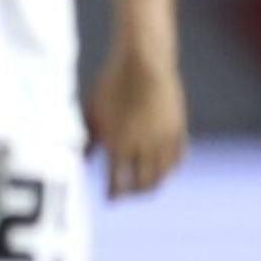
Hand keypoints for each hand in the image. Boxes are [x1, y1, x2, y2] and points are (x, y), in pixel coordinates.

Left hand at [87, 47, 187, 198]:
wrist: (143, 61)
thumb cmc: (112, 84)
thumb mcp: (93, 111)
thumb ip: (89, 139)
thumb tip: (81, 159)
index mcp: (118, 144)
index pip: (116, 182)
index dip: (113, 194)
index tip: (110, 199)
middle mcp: (142, 146)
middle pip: (142, 184)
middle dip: (133, 193)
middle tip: (127, 193)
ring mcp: (163, 139)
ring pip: (162, 175)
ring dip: (153, 184)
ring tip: (146, 185)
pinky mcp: (178, 129)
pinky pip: (178, 158)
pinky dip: (171, 168)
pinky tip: (164, 168)